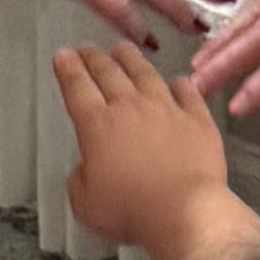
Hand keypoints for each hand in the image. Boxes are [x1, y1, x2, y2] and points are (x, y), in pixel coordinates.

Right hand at [50, 35, 238, 259]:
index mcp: (98, 126)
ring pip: (146, 75)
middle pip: (109, 74)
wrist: (184, 211)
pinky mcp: (198, 121)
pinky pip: (188, 95)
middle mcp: (130, 109)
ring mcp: (167, 110)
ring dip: (132, 60)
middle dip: (94, 58)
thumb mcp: (85, 203)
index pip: (77, 88)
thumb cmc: (130, 211)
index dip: (67, 69)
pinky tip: (179, 81)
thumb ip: (81, 179)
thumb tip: (89, 167)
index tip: (62, 55)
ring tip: (124, 49)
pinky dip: (182, 86)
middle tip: (87, 48)